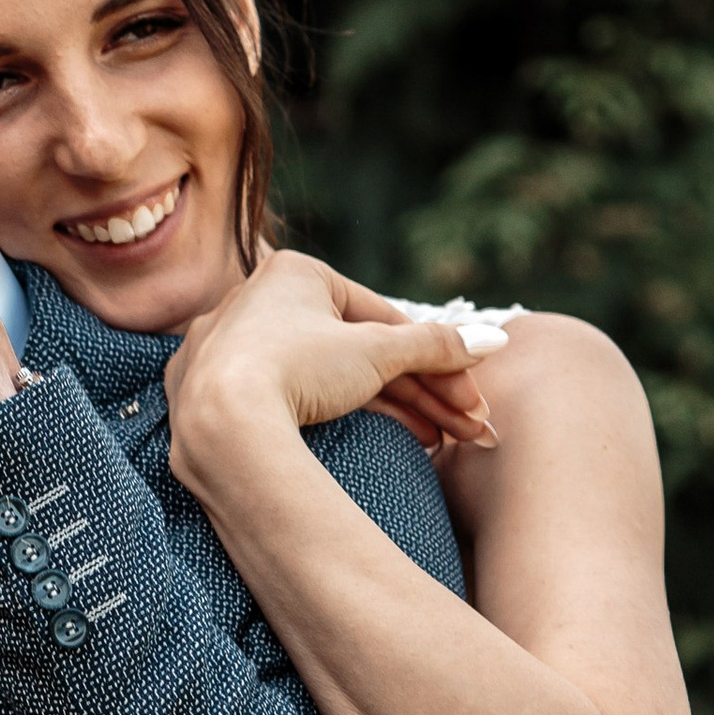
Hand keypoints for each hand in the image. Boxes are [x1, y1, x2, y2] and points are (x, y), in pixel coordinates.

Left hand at [166, 252, 502, 493]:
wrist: (218, 421)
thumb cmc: (296, 368)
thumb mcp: (375, 353)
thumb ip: (436, 346)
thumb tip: (495, 339)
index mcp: (295, 272)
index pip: (383, 318)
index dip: (437, 360)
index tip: (471, 396)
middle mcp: (259, 301)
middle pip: (361, 351)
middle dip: (422, 391)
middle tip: (468, 427)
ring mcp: (235, 350)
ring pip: (331, 377)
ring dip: (395, 409)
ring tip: (439, 441)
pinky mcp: (219, 392)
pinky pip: (290, 397)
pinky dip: (342, 418)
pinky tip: (387, 439)